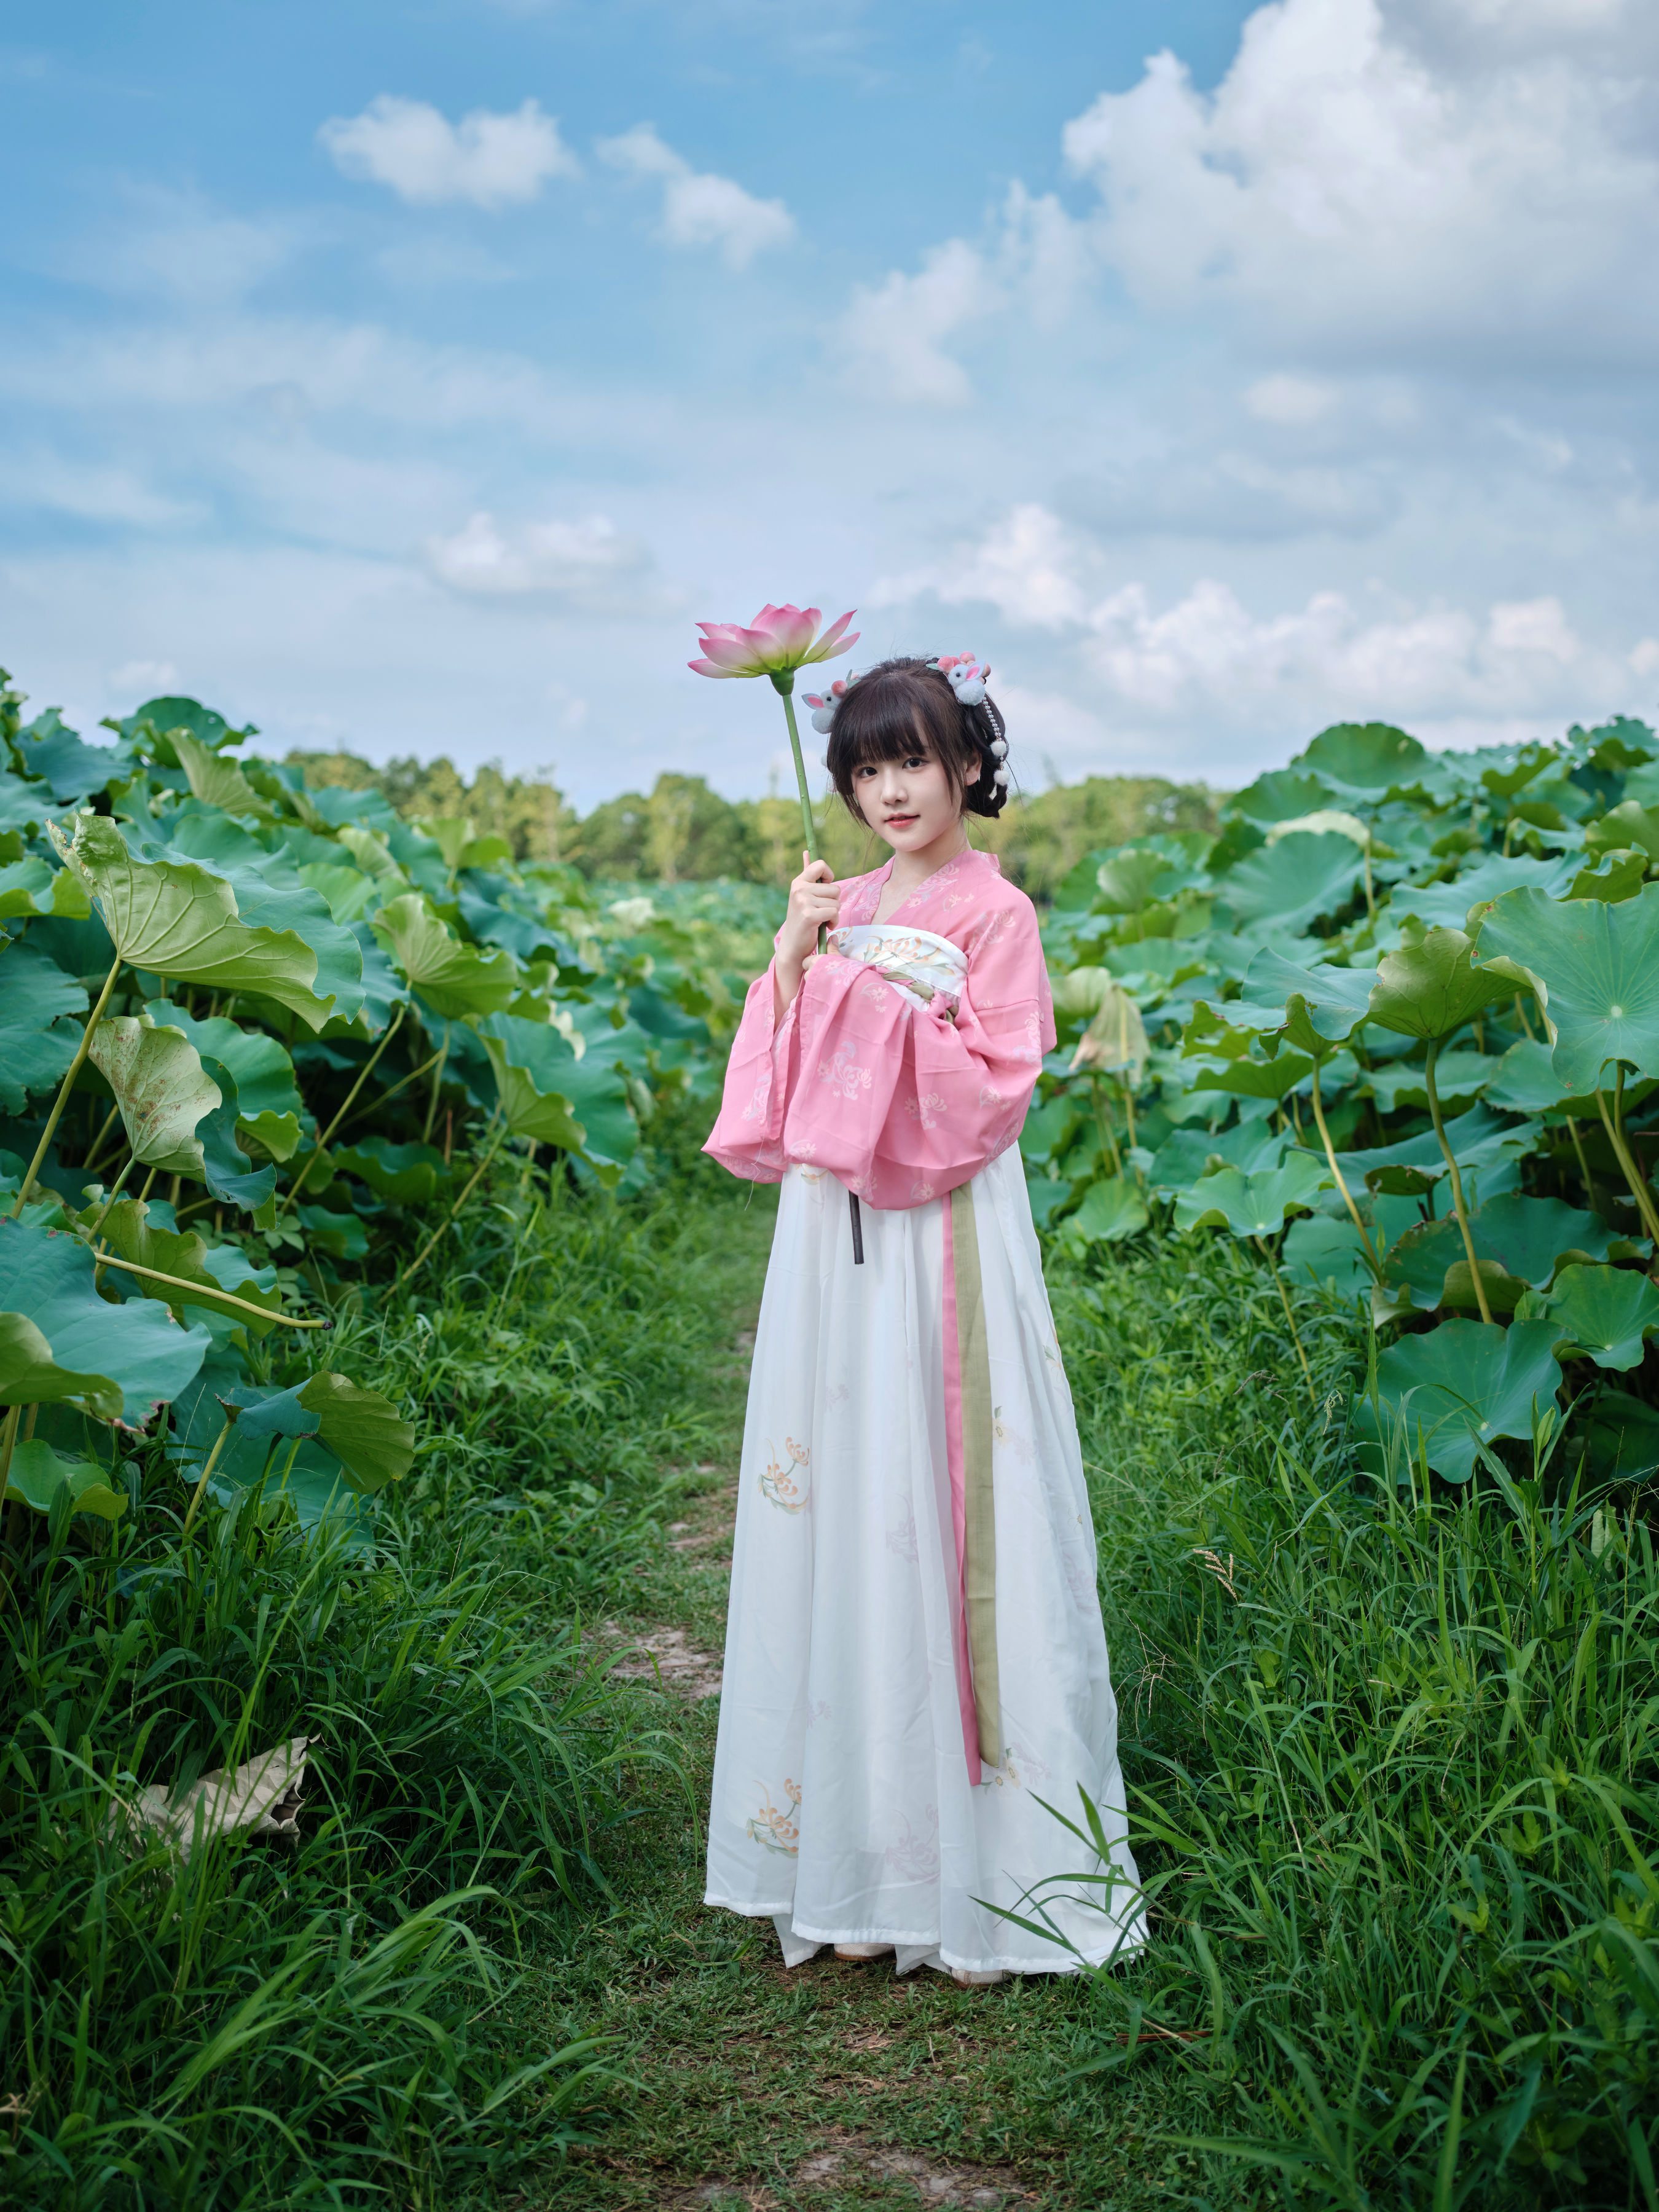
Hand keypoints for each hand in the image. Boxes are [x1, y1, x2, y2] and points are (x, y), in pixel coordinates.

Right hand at [774, 852, 842, 1017]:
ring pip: (836, 901)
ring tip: (822, 920)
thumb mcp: (803, 896)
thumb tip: (807, 851)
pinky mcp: (809, 915)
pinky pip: (834, 912)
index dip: (829, 876)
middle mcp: (799, 889)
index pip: (821, 865)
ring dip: (834, 913)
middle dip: (834, 902)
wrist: (793, 946)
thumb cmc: (802, 920)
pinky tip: (824, 927)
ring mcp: (803, 901)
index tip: (825, 888)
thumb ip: (809, 877)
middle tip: (822, 912)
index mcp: (798, 882)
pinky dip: (833, 922)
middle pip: (835, 887)